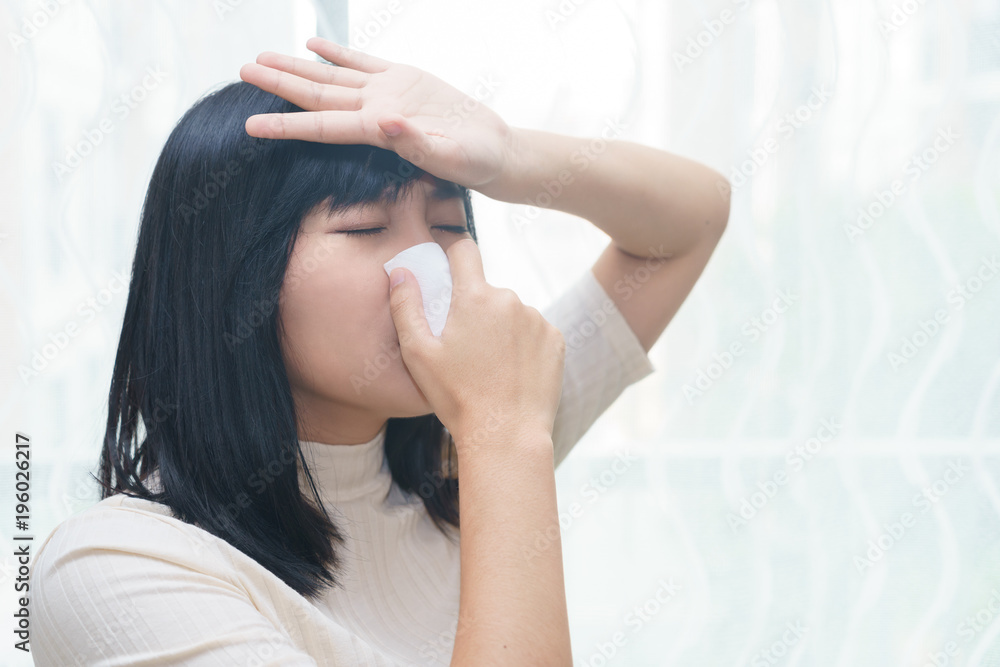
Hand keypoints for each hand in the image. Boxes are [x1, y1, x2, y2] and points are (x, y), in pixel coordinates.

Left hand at [239, 37, 513, 190]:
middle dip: (279, 84)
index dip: (285, 126)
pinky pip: (362, 61)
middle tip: (243, 72)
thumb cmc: (476, 161)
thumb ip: (419, 142)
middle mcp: (374, 111)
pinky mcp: (404, 78)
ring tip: (262, 58)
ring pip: (332, 76)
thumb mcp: (452, 155)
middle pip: (317, 95)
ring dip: (297, 67)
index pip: (322, 126)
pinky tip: (313, 44)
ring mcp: (387, 93)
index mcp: (379, 130)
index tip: (250, 126)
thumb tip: (386, 124)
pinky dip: (336, 52)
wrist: (495, 151)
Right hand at [386, 239, 564, 447]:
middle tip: (465, 348)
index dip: (452, 251)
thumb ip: (405, 306)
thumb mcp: (417, 354)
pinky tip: (512, 373)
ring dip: (501, 329)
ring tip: (490, 367)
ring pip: (511, 313)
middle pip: (486, 291)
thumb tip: (401, 271)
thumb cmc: (457, 398)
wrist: (507, 436)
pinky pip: (534, 332)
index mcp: (475, 297)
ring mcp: (537, 319)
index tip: (448, 264)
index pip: (464, 250)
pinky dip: (523, 345)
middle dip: (475, 309)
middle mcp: (510, 299)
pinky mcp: (555, 340)